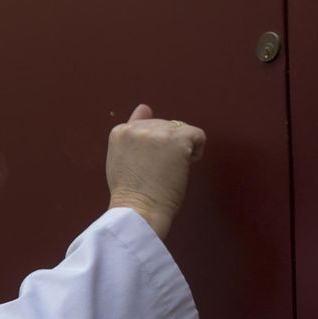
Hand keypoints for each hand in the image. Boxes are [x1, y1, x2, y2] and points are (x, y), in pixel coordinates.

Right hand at [105, 104, 206, 238]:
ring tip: (168, 171)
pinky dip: (196, 151)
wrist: (138, 212)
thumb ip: (132, 133)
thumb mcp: (121, 159)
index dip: (153, 148)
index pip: (148, 126)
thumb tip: (144, 107)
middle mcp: (136, 127)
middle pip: (166, 126)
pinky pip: (198, 135)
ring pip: (182, 130)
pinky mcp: (176, 140)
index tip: (148, 167)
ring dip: (182, 150)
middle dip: (167, 147)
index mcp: (120, 131)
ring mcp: (156, 132)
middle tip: (158, 172)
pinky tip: (183, 167)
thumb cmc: (131, 194)